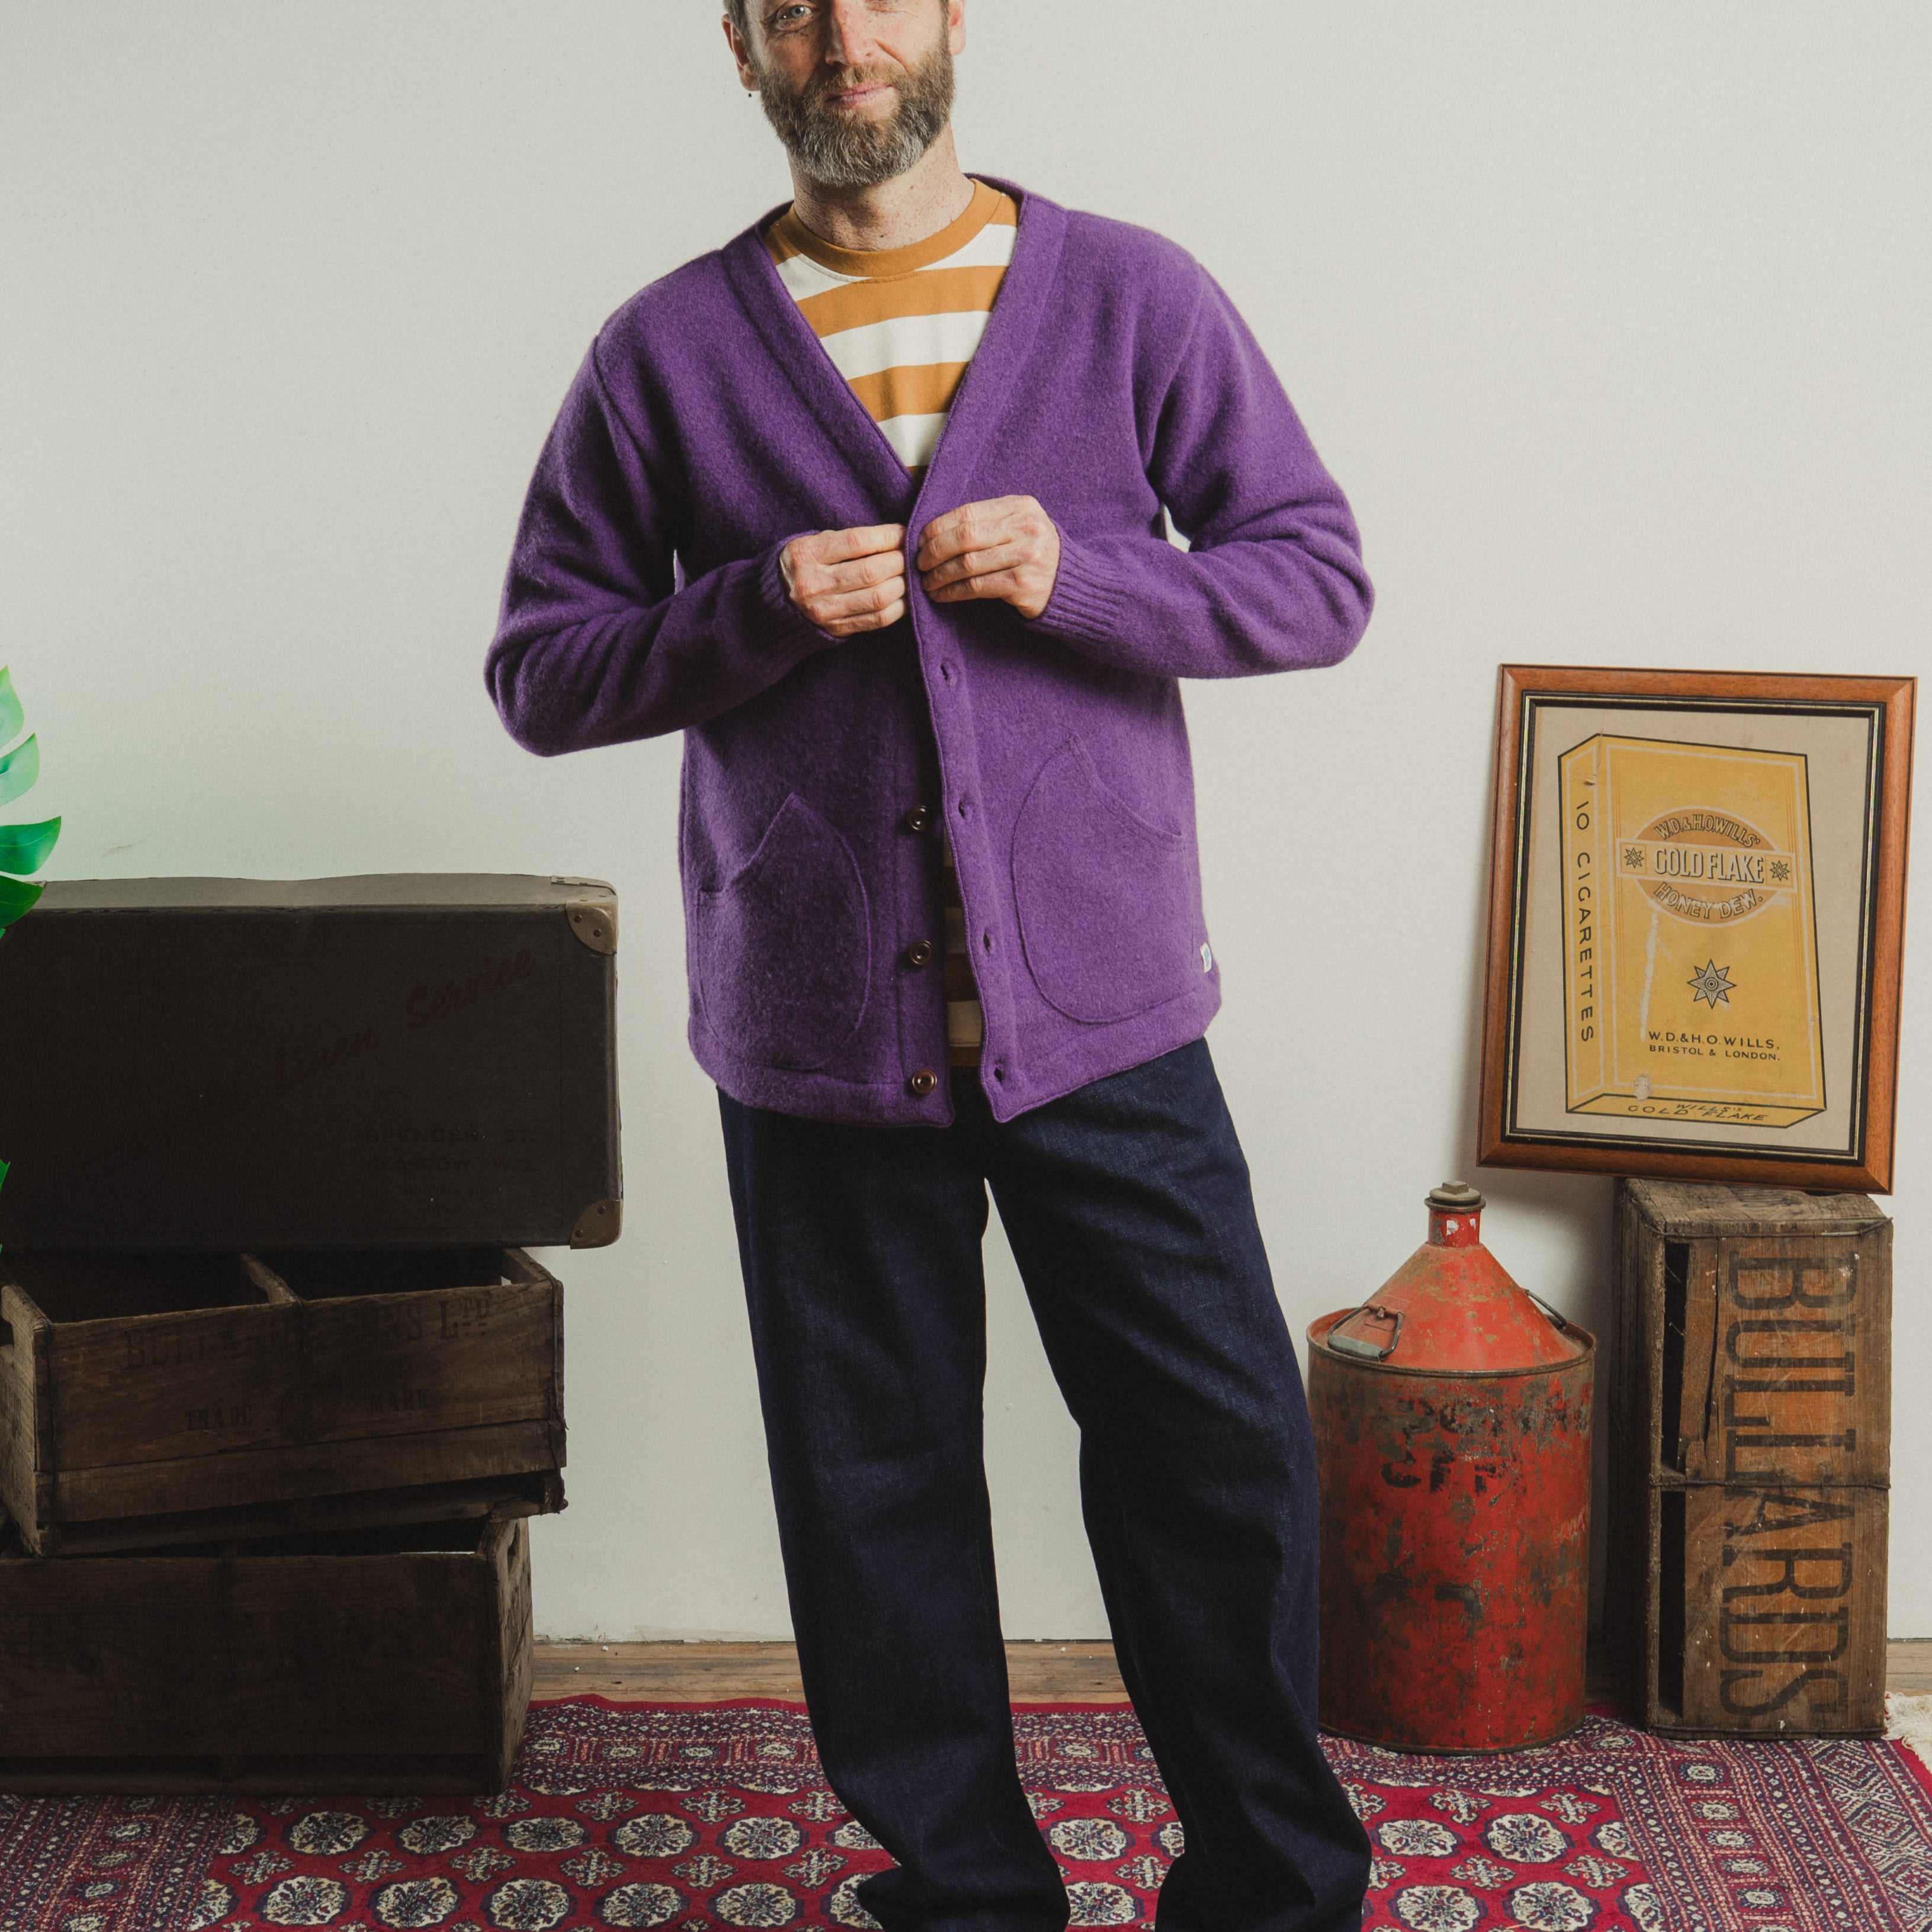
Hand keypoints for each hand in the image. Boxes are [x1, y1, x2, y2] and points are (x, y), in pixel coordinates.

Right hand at [782, 524, 907, 636]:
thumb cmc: (805, 564)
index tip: (904, 533)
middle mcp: (814, 584)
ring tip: (909, 574)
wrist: (775, 601)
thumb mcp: (815, 542)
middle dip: (899, 561)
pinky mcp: (837, 628)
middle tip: (911, 555)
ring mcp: (825, 610)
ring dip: (903, 584)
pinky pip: (878, 619)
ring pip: (878, 597)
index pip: (857, 542)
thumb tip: (895, 538)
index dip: (888, 537)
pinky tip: (905, 595)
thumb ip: (849, 541)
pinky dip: (899, 606)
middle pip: (871, 572)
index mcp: (806, 554)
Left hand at [916, 497, 1061, 620]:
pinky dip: (953, 592)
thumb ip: (988, 522)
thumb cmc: (1034, 554)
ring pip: (968, 563)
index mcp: (1021, 507)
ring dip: (940, 574)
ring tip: (926, 582)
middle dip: (935, 550)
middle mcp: (1026, 528)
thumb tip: (935, 530)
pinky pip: (977, 587)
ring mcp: (1026, 556)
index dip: (938, 527)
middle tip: (919, 563)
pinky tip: (941, 595)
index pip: (968, 513)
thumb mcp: (1019, 527)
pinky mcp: (1023, 584)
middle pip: (965, 536)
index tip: (920, 541)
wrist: (1070, 585)